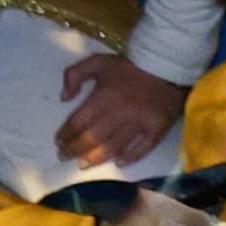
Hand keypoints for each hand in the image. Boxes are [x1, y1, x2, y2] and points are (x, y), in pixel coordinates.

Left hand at [54, 49, 188, 170]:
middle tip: (64, 157)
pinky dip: (130, 157)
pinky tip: (119, 162)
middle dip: (75, 150)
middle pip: (92, 138)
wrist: (167, 63)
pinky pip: (143, 148)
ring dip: (95, 158)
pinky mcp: (157, 128)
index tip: (58, 142)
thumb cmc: (129, 65)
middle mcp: (119, 113)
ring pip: (113, 147)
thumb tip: (63, 97)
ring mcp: (139, 123)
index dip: (66, 134)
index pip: (78, 121)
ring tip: (83, 164)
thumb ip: (75, 74)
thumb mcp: (98, 61)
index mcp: (103, 96)